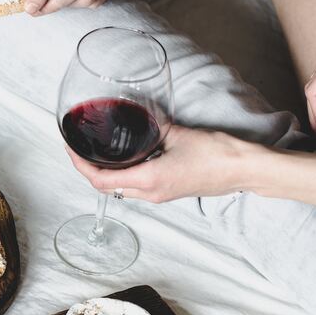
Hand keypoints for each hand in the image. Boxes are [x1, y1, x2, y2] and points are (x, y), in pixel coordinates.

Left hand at [65, 126, 252, 202]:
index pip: (100, 179)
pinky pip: (135, 187)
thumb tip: (138, 119)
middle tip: (79, 148)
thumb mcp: (178, 133)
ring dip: (103, 173)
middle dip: (87, 168)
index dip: (80, 165)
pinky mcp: (167, 192)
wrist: (244, 169)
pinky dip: (121, 174)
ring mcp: (159, 196)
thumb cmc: (217, 153)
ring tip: (96, 151)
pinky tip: (123, 157)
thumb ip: (153, 127)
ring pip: (119, 189)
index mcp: (149, 180)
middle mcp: (150, 193)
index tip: (70, 148)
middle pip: (105, 187)